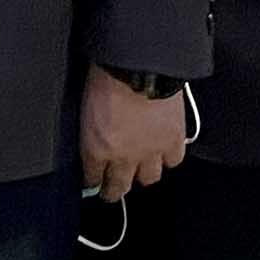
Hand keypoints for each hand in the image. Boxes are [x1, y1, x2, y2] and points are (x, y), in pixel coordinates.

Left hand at [80, 66, 188, 203]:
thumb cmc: (106, 77)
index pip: (93, 177)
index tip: (92, 185)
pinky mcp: (174, 142)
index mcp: (96, 147)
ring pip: (149, 178)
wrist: (139, 66)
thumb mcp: (85, 107)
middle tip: (111, 193)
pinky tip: (163, 154)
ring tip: (139, 171)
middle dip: (113, 191)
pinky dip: (168, 159)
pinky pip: (172, 161)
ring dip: (142, 175)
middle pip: (120, 186)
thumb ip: (90, 129)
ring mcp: (151, 151)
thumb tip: (92, 136)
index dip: (92, 182)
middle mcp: (124, 156)